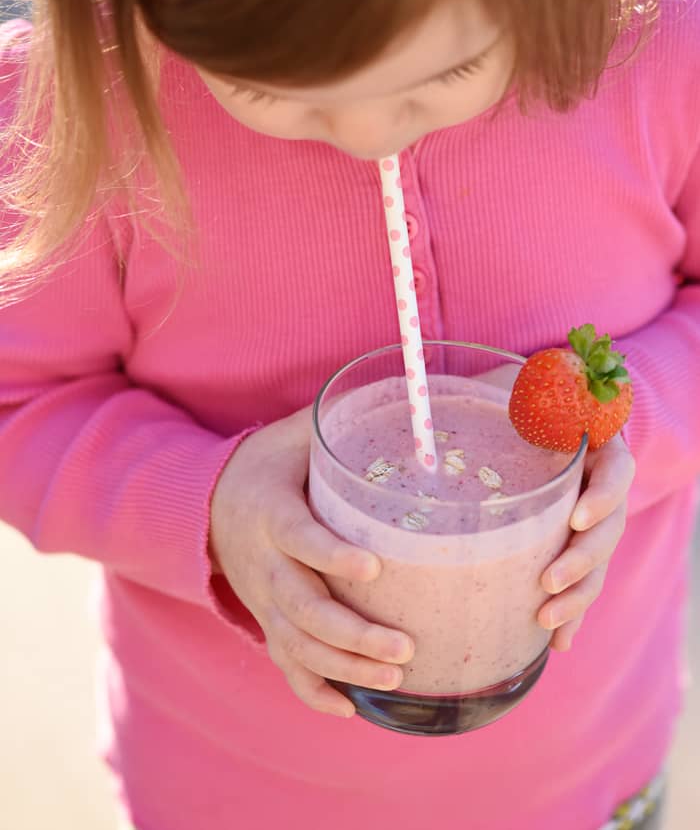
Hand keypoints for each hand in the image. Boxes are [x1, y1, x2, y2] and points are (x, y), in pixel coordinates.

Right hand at [209, 407, 414, 717]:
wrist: (207, 505)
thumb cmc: (267, 465)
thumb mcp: (294, 435)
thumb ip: (340, 423)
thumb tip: (408, 398)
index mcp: (271, 512)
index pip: (299, 538)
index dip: (331, 555)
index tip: (374, 565)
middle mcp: (262, 564)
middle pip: (302, 608)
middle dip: (352, 634)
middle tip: (405, 646)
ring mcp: (261, 599)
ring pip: (297, 644)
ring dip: (344, 666)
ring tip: (397, 675)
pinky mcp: (265, 620)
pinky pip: (284, 665)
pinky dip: (313, 691)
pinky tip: (351, 708)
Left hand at [475, 362, 634, 651]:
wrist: (535, 409)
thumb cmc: (518, 396)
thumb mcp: (512, 385)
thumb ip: (496, 391)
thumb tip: (429, 406)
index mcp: (597, 446)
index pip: (616, 472)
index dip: (603, 496)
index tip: (577, 517)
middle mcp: (601, 486)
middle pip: (609, 529)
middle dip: (583, 562)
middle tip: (549, 581)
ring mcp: (592, 520)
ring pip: (598, 563)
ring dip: (577, 596)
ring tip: (547, 621)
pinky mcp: (575, 545)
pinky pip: (582, 583)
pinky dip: (572, 614)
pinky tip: (556, 643)